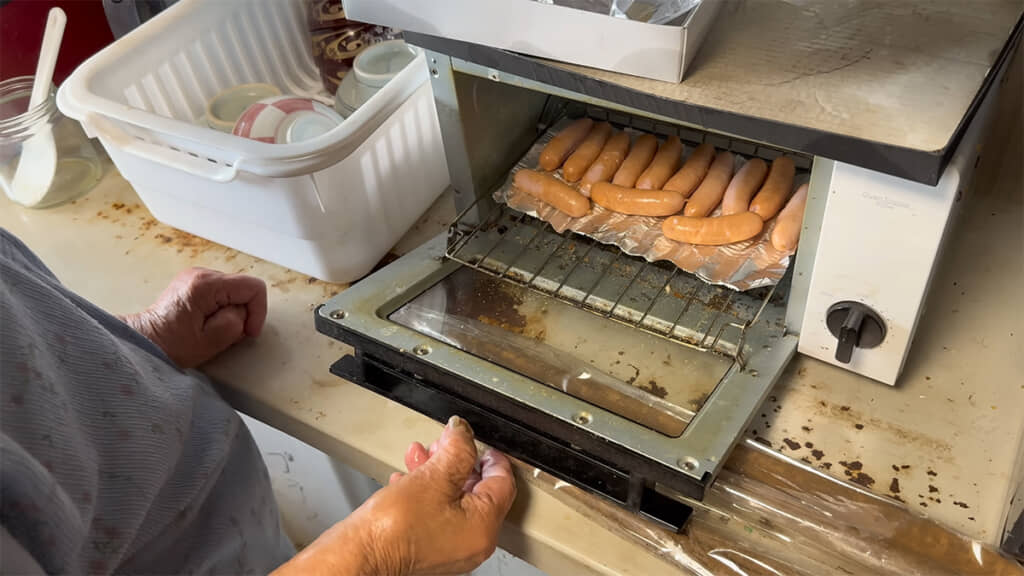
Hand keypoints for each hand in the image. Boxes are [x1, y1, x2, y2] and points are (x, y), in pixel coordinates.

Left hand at [123, 267, 266, 368]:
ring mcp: (195, 276)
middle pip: (244, 288)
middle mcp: (200, 274)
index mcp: (205, 285)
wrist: (143, 343)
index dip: (258, 311)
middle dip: (243, 312)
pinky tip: (208, 322)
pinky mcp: (193, 283)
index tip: (248, 331)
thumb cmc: (169, 345)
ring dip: (232, 311)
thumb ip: (234, 323)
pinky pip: (222, 293)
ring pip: (234, 291)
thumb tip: (242, 315)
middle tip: (227, 333)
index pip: (253, 287)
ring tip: (214, 328)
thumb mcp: (210, 341)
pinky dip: (222, 308)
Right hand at [274, 416, 516, 575]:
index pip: (502, 483)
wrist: (360, 552)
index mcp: (483, 527)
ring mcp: (452, 548)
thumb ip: (456, 449)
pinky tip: (408, 478)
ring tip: (420, 456)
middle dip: (457, 460)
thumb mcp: (433, 476)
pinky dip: (428, 491)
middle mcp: (473, 542)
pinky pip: (439, 512)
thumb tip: (463, 432)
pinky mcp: (431, 547)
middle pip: (478, 490)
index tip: (478, 440)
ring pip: (455, 498)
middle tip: (444, 443)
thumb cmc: (393, 529)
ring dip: (438, 471)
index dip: (489, 455)